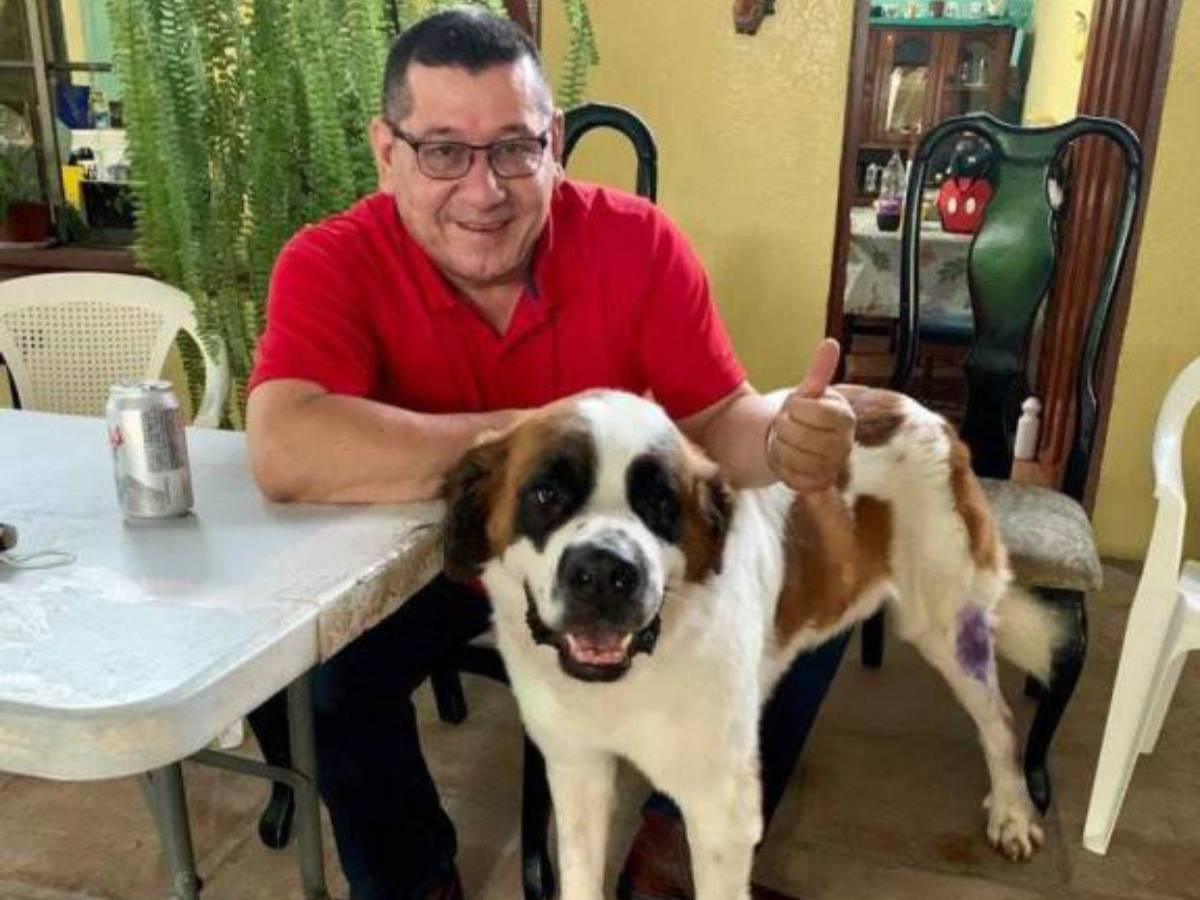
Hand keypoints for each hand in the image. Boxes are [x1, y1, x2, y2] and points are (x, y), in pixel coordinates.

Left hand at [766, 338, 855, 493]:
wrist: (796, 443)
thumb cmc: (803, 414)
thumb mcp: (808, 392)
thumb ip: (819, 371)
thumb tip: (830, 343)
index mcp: (845, 417)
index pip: (810, 411)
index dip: (794, 408)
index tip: (796, 408)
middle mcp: (845, 445)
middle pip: (798, 435)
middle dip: (784, 428)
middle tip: (788, 426)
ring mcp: (833, 467)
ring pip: (792, 458)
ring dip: (780, 447)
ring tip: (787, 441)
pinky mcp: (819, 485)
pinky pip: (791, 478)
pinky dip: (782, 468)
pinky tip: (788, 460)